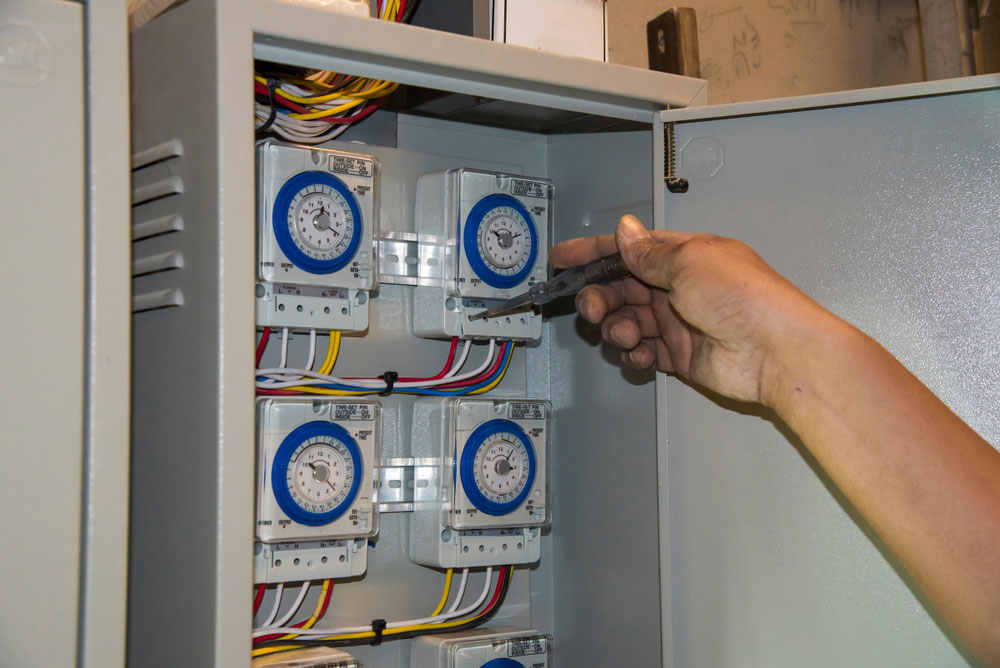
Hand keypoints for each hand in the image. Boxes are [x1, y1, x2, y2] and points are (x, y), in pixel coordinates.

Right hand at [549, 215, 828, 404]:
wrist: (775, 352)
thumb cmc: (744, 298)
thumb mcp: (689, 262)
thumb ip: (649, 254)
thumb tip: (625, 231)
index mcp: (683, 256)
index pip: (628, 249)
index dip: (592, 253)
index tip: (562, 259)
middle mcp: (679, 287)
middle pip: (621, 288)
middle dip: (599, 296)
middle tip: (592, 307)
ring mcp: (679, 321)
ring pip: (628, 321)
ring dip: (616, 327)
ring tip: (625, 334)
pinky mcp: (680, 355)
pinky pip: (643, 352)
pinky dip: (634, 354)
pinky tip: (639, 355)